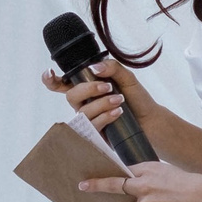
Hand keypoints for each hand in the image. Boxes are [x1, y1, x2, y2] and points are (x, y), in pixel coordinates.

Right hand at [40, 58, 155, 137]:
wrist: (151, 121)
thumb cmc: (137, 99)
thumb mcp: (127, 78)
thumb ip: (111, 67)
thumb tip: (93, 68)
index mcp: (87, 88)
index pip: (63, 84)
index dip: (50, 80)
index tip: (49, 73)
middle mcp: (84, 104)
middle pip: (71, 96)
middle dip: (88, 90)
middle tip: (108, 87)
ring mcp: (88, 120)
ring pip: (82, 112)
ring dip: (101, 104)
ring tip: (119, 101)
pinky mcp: (95, 134)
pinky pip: (91, 127)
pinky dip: (104, 117)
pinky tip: (117, 113)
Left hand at [81, 160, 201, 201]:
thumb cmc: (192, 184)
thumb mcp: (169, 173)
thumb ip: (151, 176)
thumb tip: (138, 183)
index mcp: (148, 171)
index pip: (123, 171)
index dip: (108, 174)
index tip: (92, 175)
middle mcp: (144, 186)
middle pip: (115, 186)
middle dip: (97, 187)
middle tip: (83, 188)